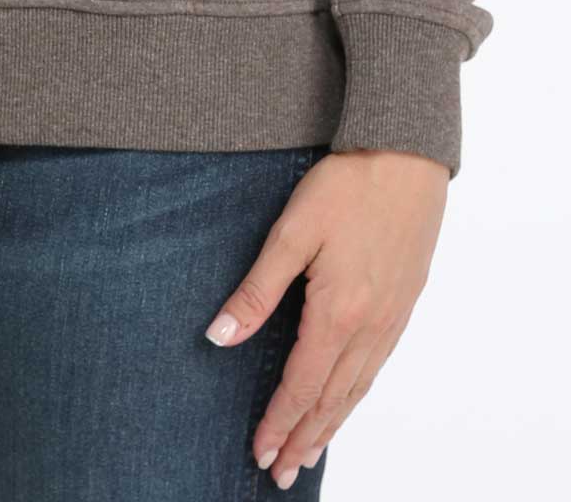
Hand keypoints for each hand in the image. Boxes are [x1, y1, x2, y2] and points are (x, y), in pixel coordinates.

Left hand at [205, 149, 448, 488]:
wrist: (406, 156)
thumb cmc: (346, 187)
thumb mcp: (292, 232)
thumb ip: (257, 289)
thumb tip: (219, 337)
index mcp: (338, 313)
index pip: (302, 385)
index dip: (279, 422)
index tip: (259, 453)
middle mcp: (370, 326)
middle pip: (331, 399)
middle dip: (303, 439)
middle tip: (280, 474)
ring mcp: (392, 318)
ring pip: (357, 388)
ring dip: (331, 425)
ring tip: (309, 454)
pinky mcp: (403, 303)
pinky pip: (376, 368)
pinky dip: (356, 397)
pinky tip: (346, 401)